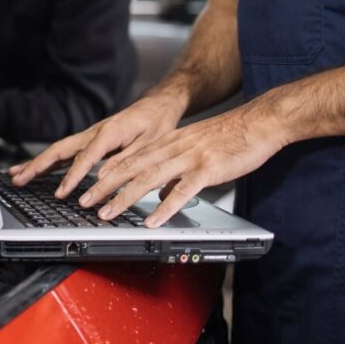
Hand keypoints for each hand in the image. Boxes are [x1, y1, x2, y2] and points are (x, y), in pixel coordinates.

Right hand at [8, 95, 184, 195]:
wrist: (156, 106)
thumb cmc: (155, 124)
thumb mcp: (148, 144)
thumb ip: (126, 160)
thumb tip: (104, 177)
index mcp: (108, 133)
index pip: (85, 158)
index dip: (72, 177)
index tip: (62, 193)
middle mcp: (93, 133)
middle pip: (59, 150)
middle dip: (37, 166)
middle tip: (18, 179)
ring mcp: (88, 136)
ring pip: (57, 150)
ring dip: (36, 163)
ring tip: (16, 176)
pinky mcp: (88, 141)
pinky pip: (64, 152)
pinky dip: (47, 162)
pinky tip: (35, 170)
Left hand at [78, 104, 284, 226]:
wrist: (259, 122)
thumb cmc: (230, 137)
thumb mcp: (194, 149)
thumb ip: (174, 170)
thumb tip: (161, 193)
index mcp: (168, 143)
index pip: (129, 159)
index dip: (107, 174)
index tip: (88, 188)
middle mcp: (173, 148)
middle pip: (131, 168)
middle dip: (104, 186)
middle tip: (85, 202)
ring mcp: (189, 158)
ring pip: (148, 178)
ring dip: (124, 197)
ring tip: (107, 212)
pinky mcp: (207, 169)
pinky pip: (182, 191)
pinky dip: (164, 207)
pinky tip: (151, 220)